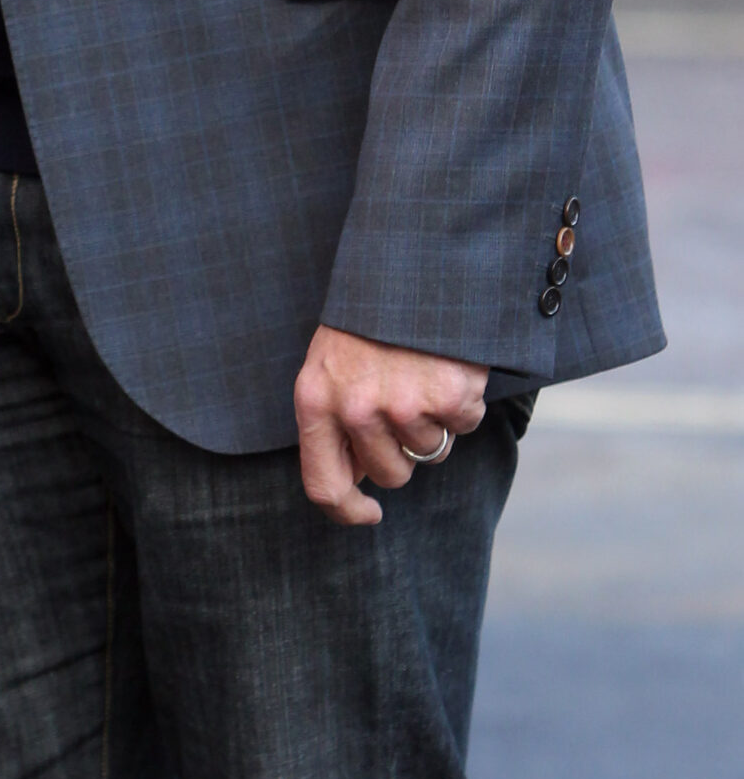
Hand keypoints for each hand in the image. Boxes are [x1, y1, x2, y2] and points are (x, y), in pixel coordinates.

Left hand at [293, 326, 487, 526]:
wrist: (408, 265)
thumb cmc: (365, 320)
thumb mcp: (329, 363)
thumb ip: (333, 419)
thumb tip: (354, 481)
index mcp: (314, 400)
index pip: (323, 484)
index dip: (348, 510)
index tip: (369, 514)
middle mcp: (354, 408)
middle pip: (390, 474)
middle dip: (402, 450)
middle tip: (402, 399)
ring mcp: (402, 404)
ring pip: (429, 451)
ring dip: (434, 420)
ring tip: (420, 372)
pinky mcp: (446, 396)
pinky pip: (463, 424)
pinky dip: (464, 401)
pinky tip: (447, 366)